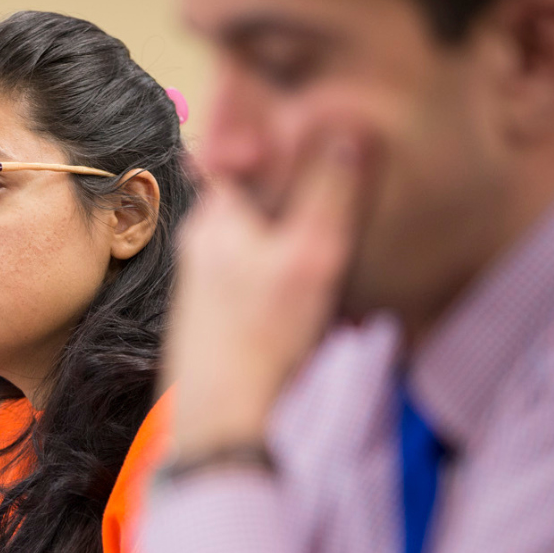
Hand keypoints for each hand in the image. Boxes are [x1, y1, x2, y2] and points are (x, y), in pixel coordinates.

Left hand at [166, 131, 370, 458]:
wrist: (226, 428)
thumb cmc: (262, 341)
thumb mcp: (309, 257)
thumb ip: (328, 193)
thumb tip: (347, 128)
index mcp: (216, 217)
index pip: (243, 148)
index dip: (284, 134)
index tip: (324, 125)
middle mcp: (204, 242)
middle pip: (259, 192)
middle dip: (302, 189)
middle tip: (348, 193)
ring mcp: (210, 281)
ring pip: (265, 235)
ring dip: (303, 236)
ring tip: (339, 256)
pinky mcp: (223, 315)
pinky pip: (264, 273)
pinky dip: (294, 273)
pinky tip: (322, 300)